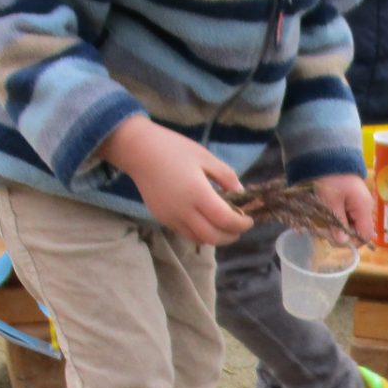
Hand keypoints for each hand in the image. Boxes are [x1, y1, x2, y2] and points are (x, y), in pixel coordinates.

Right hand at [101, 117, 252, 246]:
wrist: (139, 151)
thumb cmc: (174, 149)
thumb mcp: (205, 157)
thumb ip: (226, 176)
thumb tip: (241, 193)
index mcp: (198, 193)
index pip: (225, 220)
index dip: (241, 224)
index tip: (249, 219)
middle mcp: (184, 211)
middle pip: (213, 237)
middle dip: (230, 236)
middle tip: (239, 227)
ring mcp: (171, 217)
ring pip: (198, 239)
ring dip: (215, 237)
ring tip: (223, 226)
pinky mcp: (162, 218)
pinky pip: (185, 233)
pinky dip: (199, 233)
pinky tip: (204, 221)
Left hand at [313, 172, 376, 244]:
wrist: (328, 155)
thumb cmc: (330, 179)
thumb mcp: (331, 203)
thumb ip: (337, 224)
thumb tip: (342, 242)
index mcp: (363, 208)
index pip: (365, 235)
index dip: (353, 242)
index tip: (336, 240)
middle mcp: (365, 207)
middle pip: (359, 230)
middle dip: (344, 234)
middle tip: (326, 230)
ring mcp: (360, 203)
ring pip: (353, 223)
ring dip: (340, 226)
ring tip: (325, 221)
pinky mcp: (353, 199)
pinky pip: (349, 215)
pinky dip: (339, 218)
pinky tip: (329, 213)